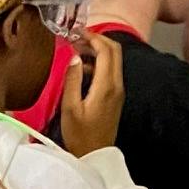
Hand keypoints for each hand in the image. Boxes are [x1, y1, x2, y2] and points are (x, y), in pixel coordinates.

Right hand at [59, 33, 124, 157]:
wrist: (95, 156)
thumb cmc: (79, 135)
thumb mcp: (70, 107)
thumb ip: (72, 79)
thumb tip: (75, 56)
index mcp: (106, 85)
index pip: (106, 50)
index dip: (93, 37)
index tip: (76, 32)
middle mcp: (117, 84)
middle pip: (114, 51)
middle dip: (97, 40)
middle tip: (77, 38)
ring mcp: (118, 90)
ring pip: (113, 60)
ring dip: (98, 50)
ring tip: (76, 50)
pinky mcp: (115, 96)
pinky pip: (110, 71)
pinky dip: (98, 63)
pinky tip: (82, 68)